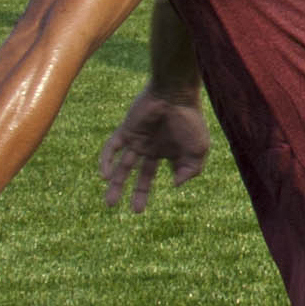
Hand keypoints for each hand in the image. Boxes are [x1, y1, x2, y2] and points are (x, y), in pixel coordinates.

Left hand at [99, 83, 211, 210]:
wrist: (175, 94)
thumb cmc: (190, 120)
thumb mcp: (199, 150)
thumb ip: (191, 171)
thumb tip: (174, 185)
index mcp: (169, 150)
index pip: (165, 171)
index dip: (172, 179)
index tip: (176, 180)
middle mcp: (152, 147)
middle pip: (142, 174)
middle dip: (139, 193)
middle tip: (137, 211)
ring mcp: (138, 139)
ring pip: (123, 165)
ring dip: (116, 184)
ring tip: (110, 204)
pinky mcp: (126, 131)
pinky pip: (111, 147)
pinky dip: (106, 161)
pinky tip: (105, 176)